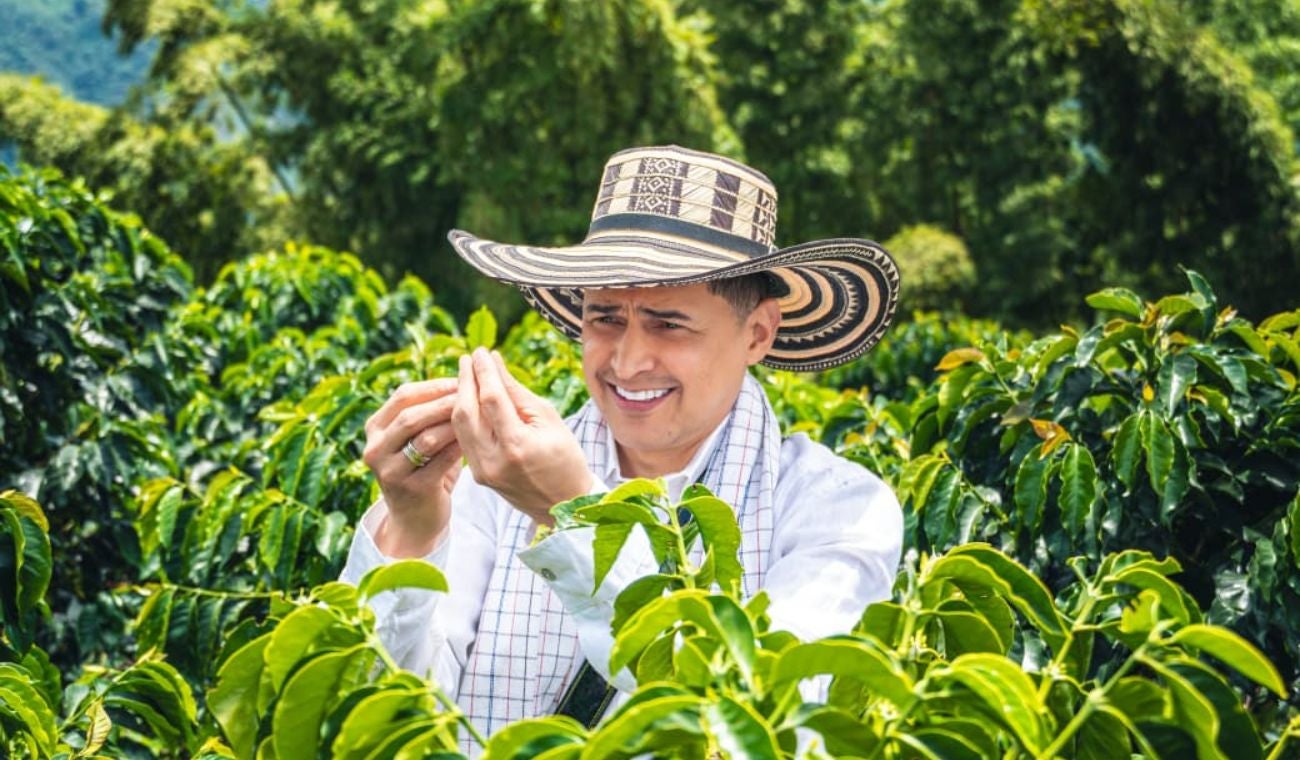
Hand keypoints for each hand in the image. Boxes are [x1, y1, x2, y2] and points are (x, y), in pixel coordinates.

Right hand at [362, 378, 462, 556]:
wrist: (415, 518)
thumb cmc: (422, 468)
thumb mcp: (417, 438)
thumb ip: (429, 412)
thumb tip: (463, 378)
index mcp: (375, 428)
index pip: (403, 395)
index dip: (434, 386)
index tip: (462, 379)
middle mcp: (376, 448)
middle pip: (411, 415)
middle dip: (445, 402)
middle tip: (474, 394)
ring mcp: (390, 471)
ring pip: (425, 438)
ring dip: (455, 425)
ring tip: (480, 415)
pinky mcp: (411, 489)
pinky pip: (440, 462)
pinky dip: (459, 448)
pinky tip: (477, 440)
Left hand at [452, 347, 593, 524]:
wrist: (566, 505)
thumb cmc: (566, 457)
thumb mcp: (549, 419)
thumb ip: (517, 392)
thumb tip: (495, 363)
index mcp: (518, 445)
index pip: (491, 398)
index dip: (484, 371)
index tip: (481, 352)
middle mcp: (495, 460)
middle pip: (467, 411)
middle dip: (466, 380)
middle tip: (470, 359)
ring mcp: (483, 472)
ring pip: (459, 426)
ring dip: (460, 397)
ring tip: (468, 375)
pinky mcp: (478, 477)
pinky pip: (464, 440)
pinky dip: (464, 417)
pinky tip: (470, 400)